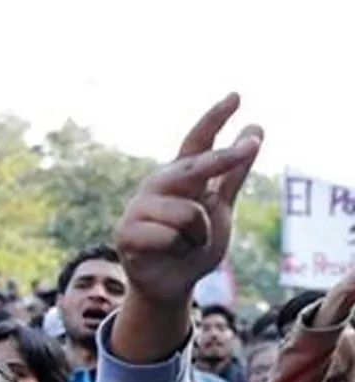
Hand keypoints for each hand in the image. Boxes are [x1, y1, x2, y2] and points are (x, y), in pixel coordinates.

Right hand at [115, 94, 261, 307]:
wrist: (171, 285)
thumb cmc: (195, 246)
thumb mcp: (221, 209)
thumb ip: (233, 173)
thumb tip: (255, 127)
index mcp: (180, 177)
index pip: (197, 142)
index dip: (215, 118)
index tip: (237, 96)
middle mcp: (158, 185)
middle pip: (195, 165)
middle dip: (224, 158)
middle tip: (249, 146)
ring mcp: (139, 207)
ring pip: (189, 213)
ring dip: (199, 236)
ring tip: (188, 244)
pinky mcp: (126, 232)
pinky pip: (169, 236)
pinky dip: (178, 250)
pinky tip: (167, 254)